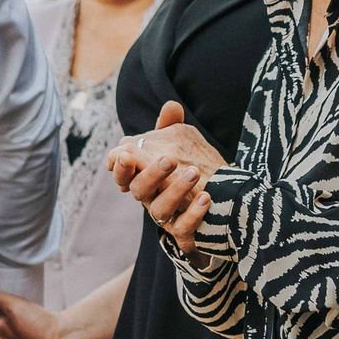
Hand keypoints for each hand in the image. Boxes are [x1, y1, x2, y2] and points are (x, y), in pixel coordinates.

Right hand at [109, 102, 219, 253]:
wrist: (218, 203)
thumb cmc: (189, 171)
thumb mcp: (181, 144)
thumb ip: (171, 127)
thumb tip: (171, 106)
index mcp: (143, 178)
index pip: (123, 174)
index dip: (120, 167)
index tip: (126, 155)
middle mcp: (150, 198)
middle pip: (138, 189)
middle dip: (150, 173)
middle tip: (169, 158)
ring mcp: (166, 216)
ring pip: (159, 210)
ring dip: (175, 190)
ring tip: (195, 172)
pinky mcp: (184, 232)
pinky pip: (183, 228)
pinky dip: (193, 214)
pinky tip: (206, 197)